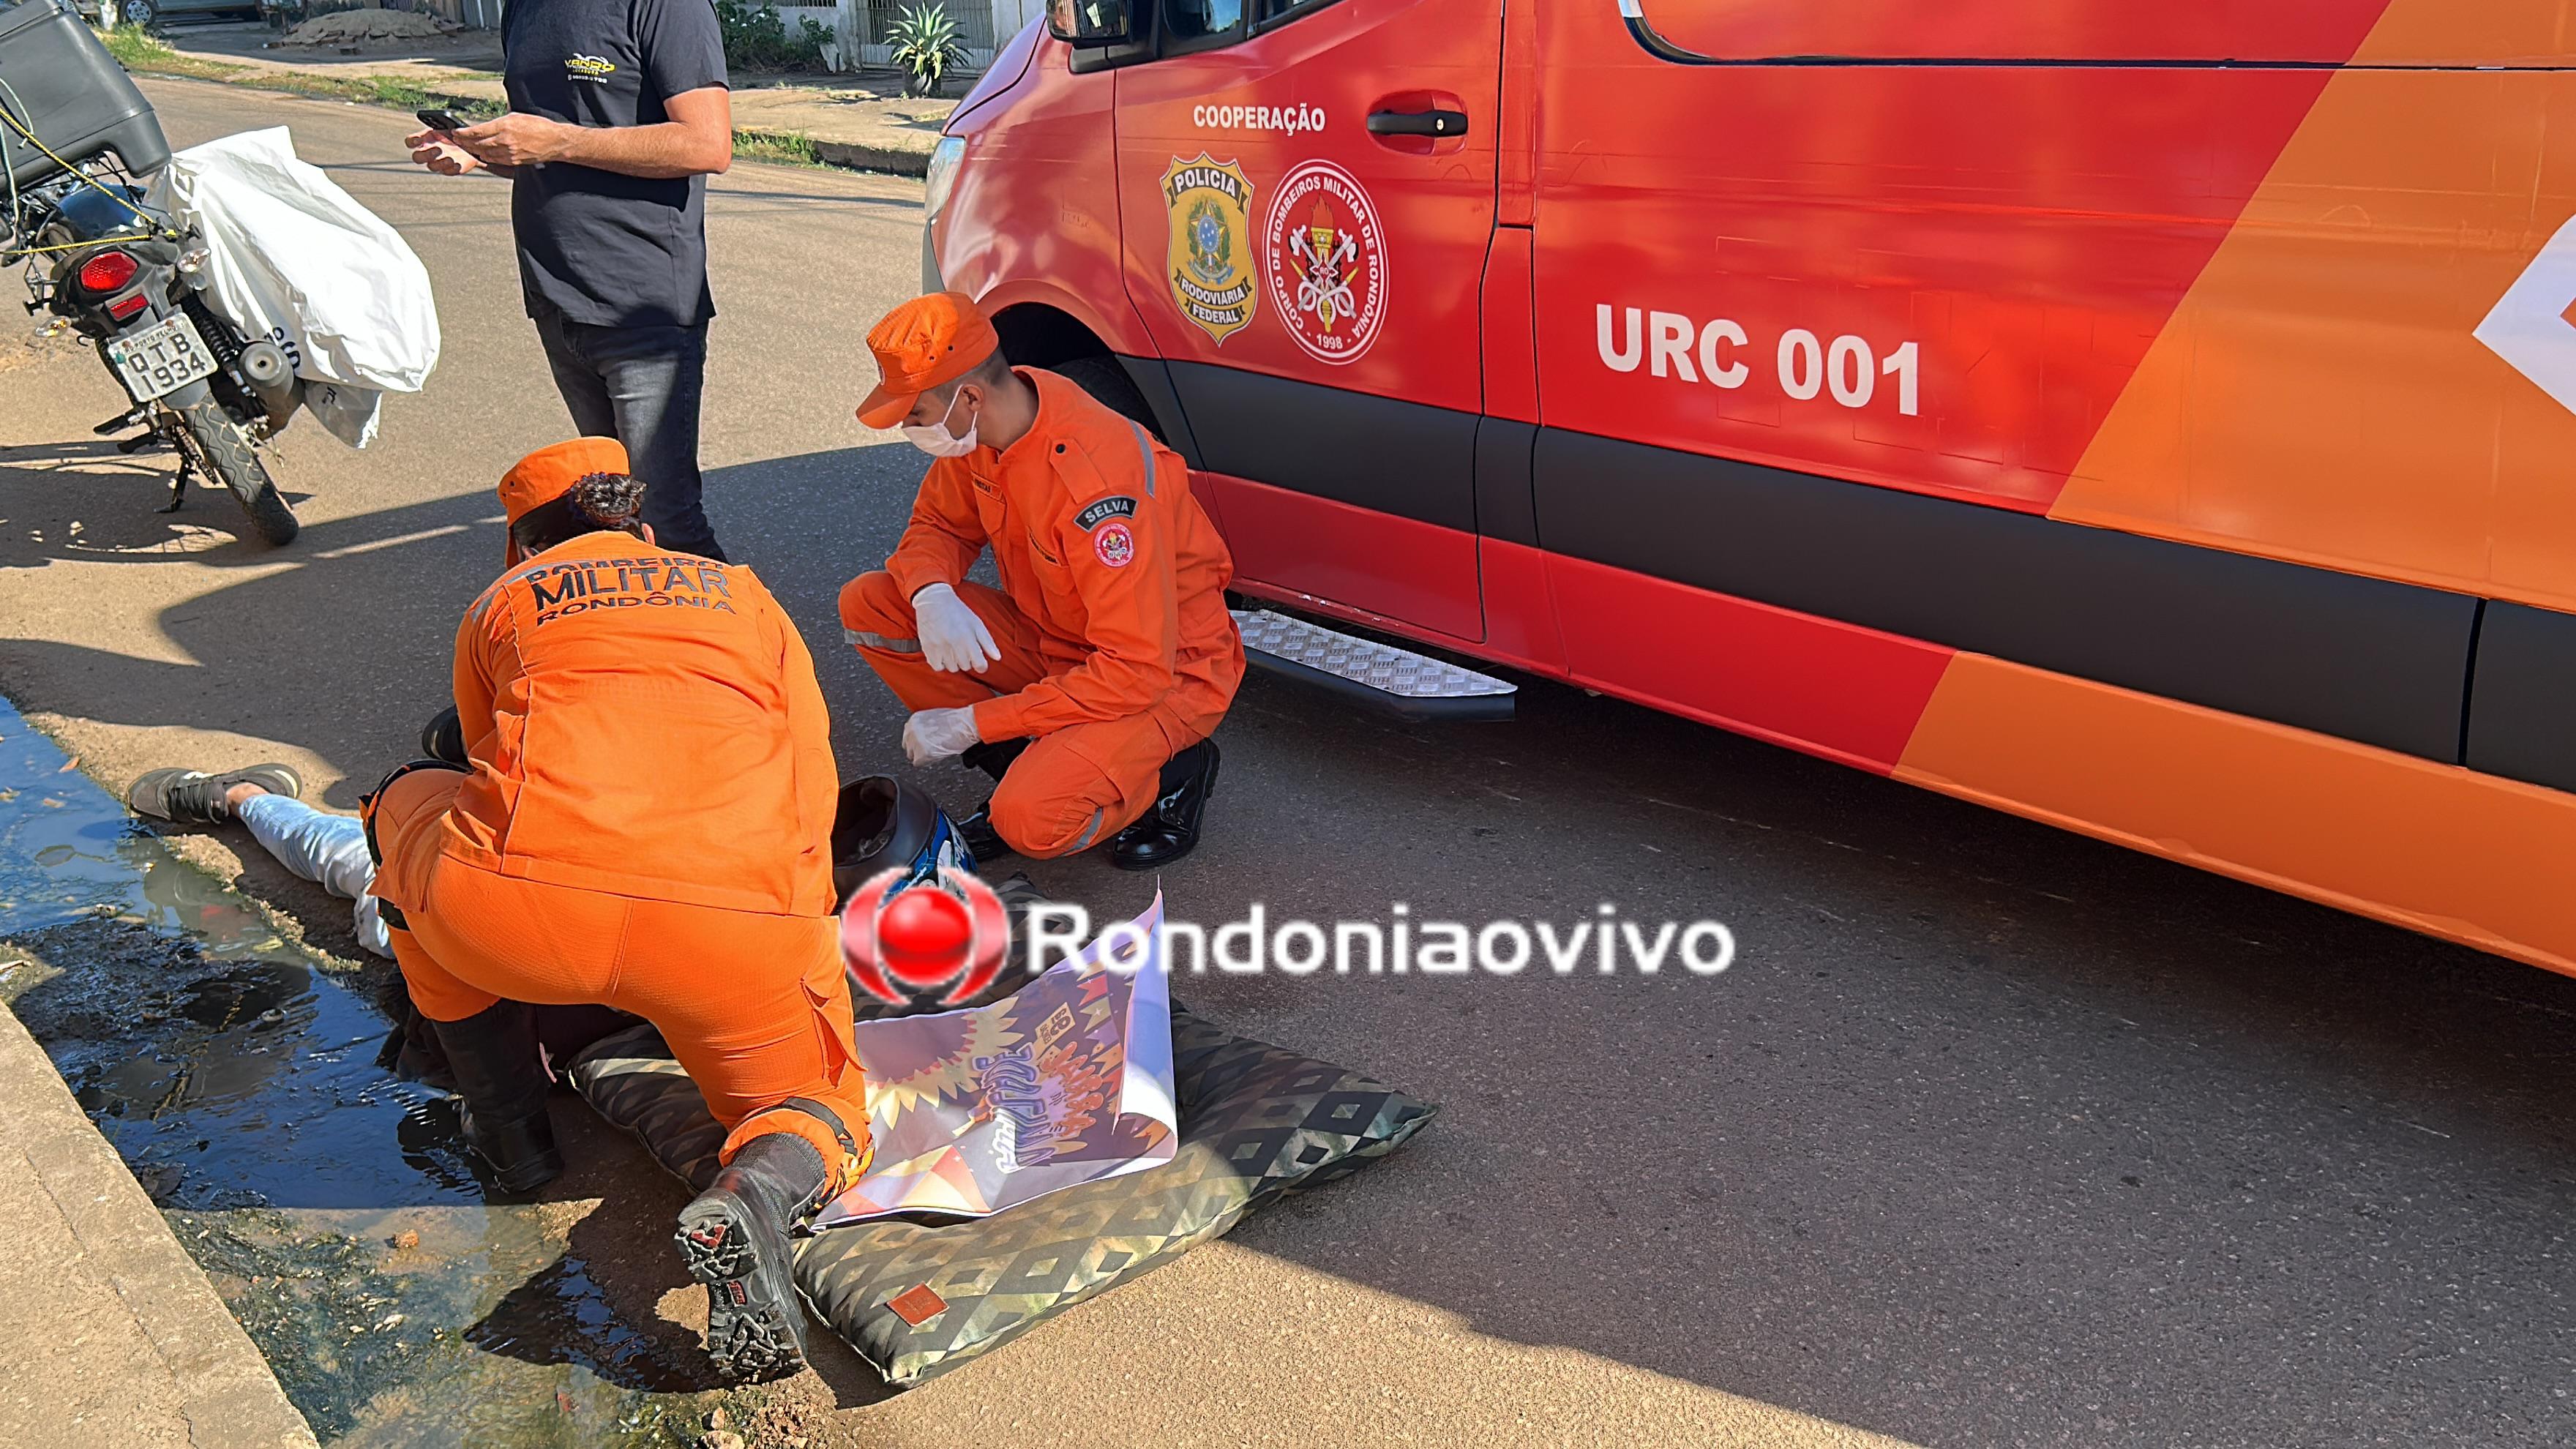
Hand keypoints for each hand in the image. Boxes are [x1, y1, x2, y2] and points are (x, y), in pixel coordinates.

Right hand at [404, 129, 482, 175]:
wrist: (471, 143)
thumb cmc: (455, 133)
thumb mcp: (448, 126)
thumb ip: (442, 126)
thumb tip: (442, 129)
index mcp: (424, 139)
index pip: (410, 142)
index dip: (411, 142)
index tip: (418, 140)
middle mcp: (427, 152)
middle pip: (417, 157)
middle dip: (426, 155)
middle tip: (438, 149)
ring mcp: (437, 162)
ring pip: (431, 167)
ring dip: (439, 163)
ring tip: (450, 159)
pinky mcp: (448, 170)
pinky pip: (447, 172)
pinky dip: (451, 169)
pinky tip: (457, 165)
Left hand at [445, 112, 578, 168]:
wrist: (555, 141)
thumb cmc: (539, 126)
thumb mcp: (517, 116)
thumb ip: (500, 121)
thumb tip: (488, 123)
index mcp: (504, 125)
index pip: (477, 131)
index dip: (463, 133)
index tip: (455, 132)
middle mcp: (505, 140)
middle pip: (477, 143)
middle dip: (465, 142)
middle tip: (456, 140)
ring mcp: (509, 152)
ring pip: (484, 153)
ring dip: (474, 150)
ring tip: (467, 146)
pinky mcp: (514, 161)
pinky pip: (495, 159)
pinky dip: (486, 156)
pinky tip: (482, 153)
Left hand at [903, 707, 980, 766]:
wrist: (964, 726)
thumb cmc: (956, 721)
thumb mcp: (935, 718)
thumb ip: (924, 726)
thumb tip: (923, 734)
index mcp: (914, 720)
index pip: (907, 734)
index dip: (916, 740)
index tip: (923, 743)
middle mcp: (912, 730)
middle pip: (907, 746)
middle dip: (917, 749)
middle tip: (930, 749)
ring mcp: (916, 742)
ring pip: (911, 755)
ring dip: (921, 755)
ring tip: (935, 751)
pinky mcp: (922, 753)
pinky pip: (918, 763)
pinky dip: (926, 762)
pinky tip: (935, 756)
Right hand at [912, 582, 1000, 673]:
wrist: (934, 601)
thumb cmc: (957, 611)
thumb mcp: (977, 623)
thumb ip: (988, 642)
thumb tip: (997, 658)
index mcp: (968, 638)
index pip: (979, 665)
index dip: (981, 666)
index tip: (980, 663)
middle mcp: (954, 645)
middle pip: (966, 666)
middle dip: (967, 660)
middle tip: (964, 649)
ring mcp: (940, 648)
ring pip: (952, 668)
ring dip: (955, 662)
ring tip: (953, 649)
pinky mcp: (928, 649)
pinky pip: (937, 667)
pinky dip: (941, 663)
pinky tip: (943, 654)